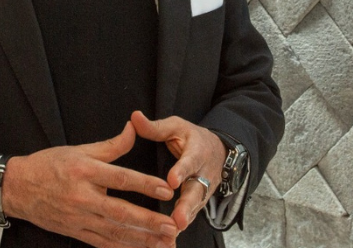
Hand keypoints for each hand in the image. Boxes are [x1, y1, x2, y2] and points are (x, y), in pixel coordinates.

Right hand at [1, 121, 177, 247]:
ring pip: (115, 232)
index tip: (167, 190)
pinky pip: (103, 244)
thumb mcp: (78, 149)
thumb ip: (111, 145)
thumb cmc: (49, 165)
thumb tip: (134, 128)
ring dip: (142, 239)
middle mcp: (82, 197)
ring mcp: (78, 218)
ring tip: (165, 242)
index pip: (120, 178)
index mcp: (84, 171)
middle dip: (149, 221)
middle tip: (172, 226)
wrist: (18, 189)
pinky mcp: (75, 233)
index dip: (145, 185)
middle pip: (121, 212)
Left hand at [130, 111, 227, 232]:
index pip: (190, 161)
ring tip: (174, 231)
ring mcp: (204, 190)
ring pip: (195, 207)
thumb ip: (155, 127)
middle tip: (177, 219)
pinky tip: (170, 238)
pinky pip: (192, 214)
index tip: (172, 181)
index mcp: (197, 151)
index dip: (182, 171)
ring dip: (185, 220)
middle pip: (196, 191)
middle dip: (187, 206)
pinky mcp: (200, 201)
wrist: (218, 151)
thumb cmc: (191, 137)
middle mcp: (203, 173)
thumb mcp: (176, 127)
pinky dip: (182, 226)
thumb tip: (134, 117)